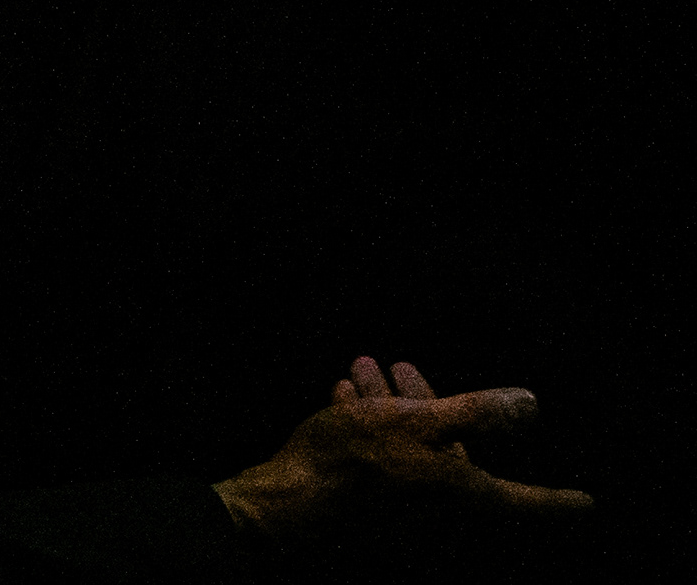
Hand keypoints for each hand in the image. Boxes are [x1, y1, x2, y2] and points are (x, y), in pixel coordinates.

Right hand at [213, 357, 590, 533]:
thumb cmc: (357, 464)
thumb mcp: (419, 423)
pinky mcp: (366, 502)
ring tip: (362, 368)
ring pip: (407, 447)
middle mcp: (439, 508)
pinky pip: (378, 458)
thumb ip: (476, 412)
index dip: (557, 500)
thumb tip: (530, 404)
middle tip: (400, 365)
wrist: (290, 502)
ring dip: (388, 405)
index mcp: (464, 493)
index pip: (526, 500)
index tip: (585, 504)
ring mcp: (402, 509)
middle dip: (426, 403)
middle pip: (450, 453)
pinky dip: (367, 425)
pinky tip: (345, 396)